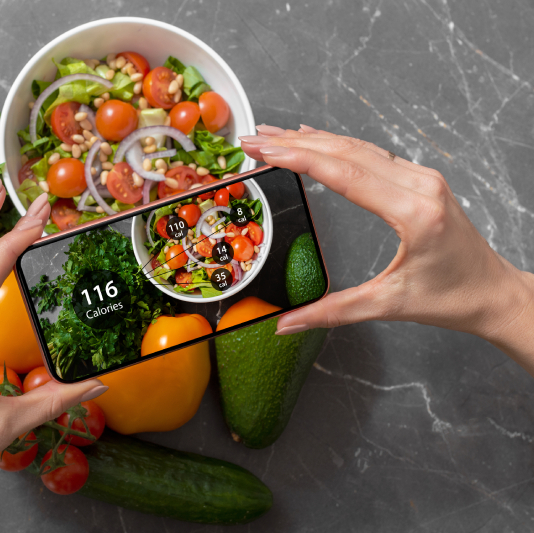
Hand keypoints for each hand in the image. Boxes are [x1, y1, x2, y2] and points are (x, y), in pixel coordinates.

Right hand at [240, 125, 533, 375]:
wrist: (493, 292)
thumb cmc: (451, 298)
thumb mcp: (388, 306)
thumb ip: (332, 312)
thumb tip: (285, 324)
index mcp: (414, 213)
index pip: (346, 175)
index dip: (300, 159)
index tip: (266, 150)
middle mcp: (421, 186)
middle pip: (347, 152)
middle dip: (294, 143)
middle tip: (254, 139)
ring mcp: (423, 178)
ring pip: (358, 148)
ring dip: (312, 140)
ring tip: (272, 136)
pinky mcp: (421, 179)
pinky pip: (371, 153)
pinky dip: (336, 145)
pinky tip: (314, 138)